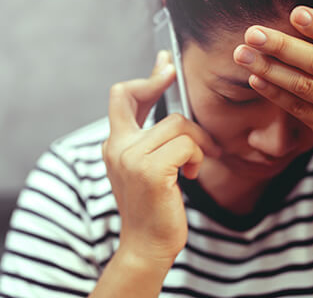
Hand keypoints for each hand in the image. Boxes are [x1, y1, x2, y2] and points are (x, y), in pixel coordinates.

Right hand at [103, 51, 220, 263]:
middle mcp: (117, 146)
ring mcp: (131, 156)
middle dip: (167, 92)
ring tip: (196, 165)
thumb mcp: (147, 168)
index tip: (165, 65)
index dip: (145, 79)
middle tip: (180, 91)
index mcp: (115, 144)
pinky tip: (193, 176)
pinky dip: (198, 158)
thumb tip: (172, 112)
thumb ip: (152, 139)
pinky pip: (187, 144)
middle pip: (145, 97)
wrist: (146, 246)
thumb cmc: (153, 207)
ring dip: (197, 143)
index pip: (121, 97)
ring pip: (178, 124)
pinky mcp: (150, 169)